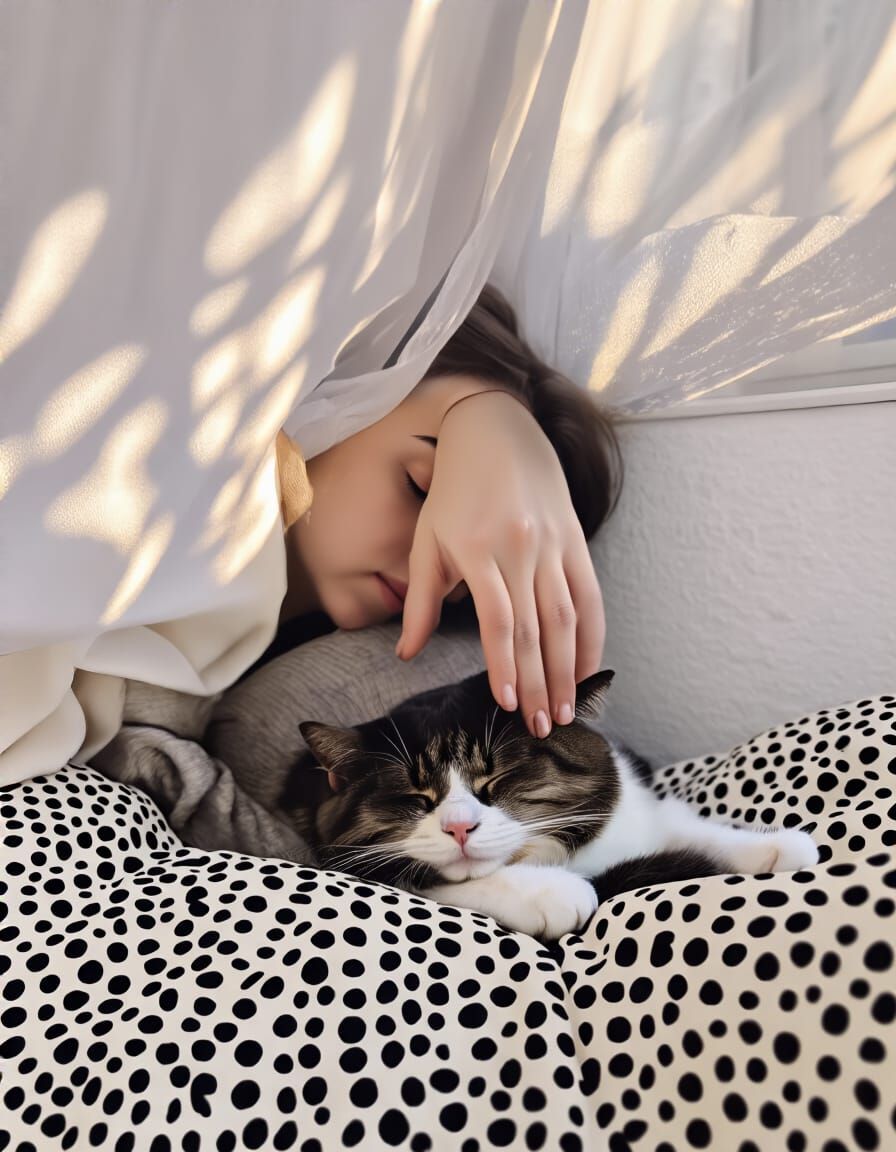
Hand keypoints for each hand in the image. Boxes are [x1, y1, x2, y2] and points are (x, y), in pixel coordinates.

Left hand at [395, 390, 605, 737]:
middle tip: (542, 728)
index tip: (508, 703)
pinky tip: (590, 668)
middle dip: (540, 682)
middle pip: (536, 628)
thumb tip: (406, 655)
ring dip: (569, 668)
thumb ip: (422, 601)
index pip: (498, 618)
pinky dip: (593, 634)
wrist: (497, 430)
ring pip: (567, 616)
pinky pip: (589, 594)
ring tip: (567, 710)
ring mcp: (553, 544)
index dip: (504, 663)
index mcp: (478, 550)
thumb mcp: (428, 540)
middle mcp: (521, 549)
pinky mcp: (575, 540)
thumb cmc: (454, 491)